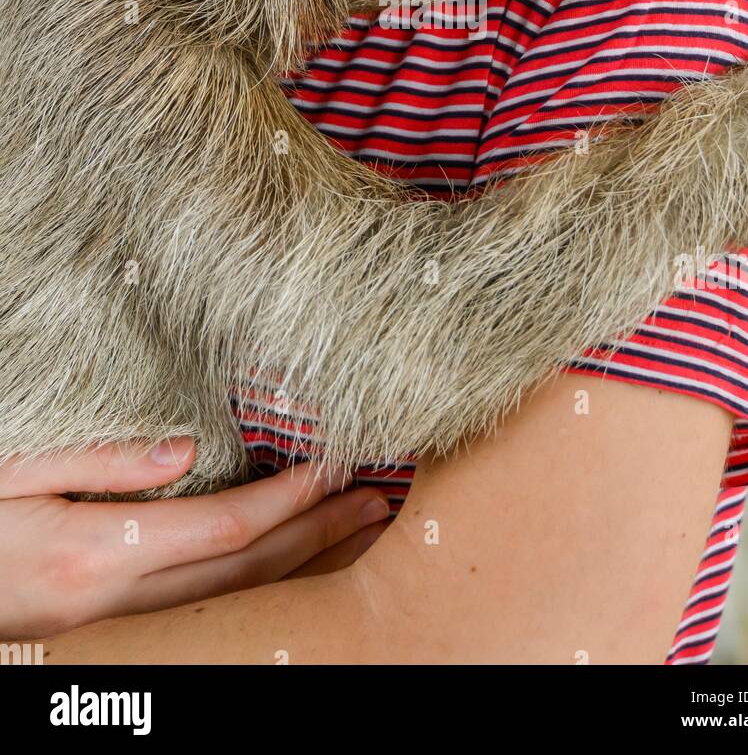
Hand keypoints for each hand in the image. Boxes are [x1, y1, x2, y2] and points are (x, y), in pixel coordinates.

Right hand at [0, 438, 391, 639]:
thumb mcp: (14, 471)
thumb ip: (99, 460)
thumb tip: (186, 451)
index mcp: (97, 555)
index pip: (223, 530)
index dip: (288, 500)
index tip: (336, 468)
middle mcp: (118, 604)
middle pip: (244, 575)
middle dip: (317, 536)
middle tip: (376, 501)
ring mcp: (116, 628)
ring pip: (231, 603)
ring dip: (299, 566)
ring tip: (353, 532)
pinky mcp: (111, 631)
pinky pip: (205, 609)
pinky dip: (258, 585)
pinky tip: (287, 564)